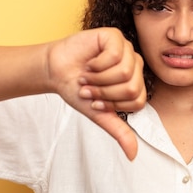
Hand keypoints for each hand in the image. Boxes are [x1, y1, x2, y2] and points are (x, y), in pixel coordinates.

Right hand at [47, 27, 145, 159]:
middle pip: (131, 87)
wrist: (55, 71)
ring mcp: (126, 49)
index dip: (113, 104)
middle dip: (104, 93)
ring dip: (98, 79)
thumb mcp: (99, 114)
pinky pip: (114, 55)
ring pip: (124, 72)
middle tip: (89, 89)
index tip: (96, 102)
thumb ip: (119, 131)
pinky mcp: (114, 37)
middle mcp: (134, 65)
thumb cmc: (77, 89)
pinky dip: (97, 64)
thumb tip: (133, 155)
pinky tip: (89, 63)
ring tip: (87, 76)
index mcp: (135, 83)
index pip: (137, 101)